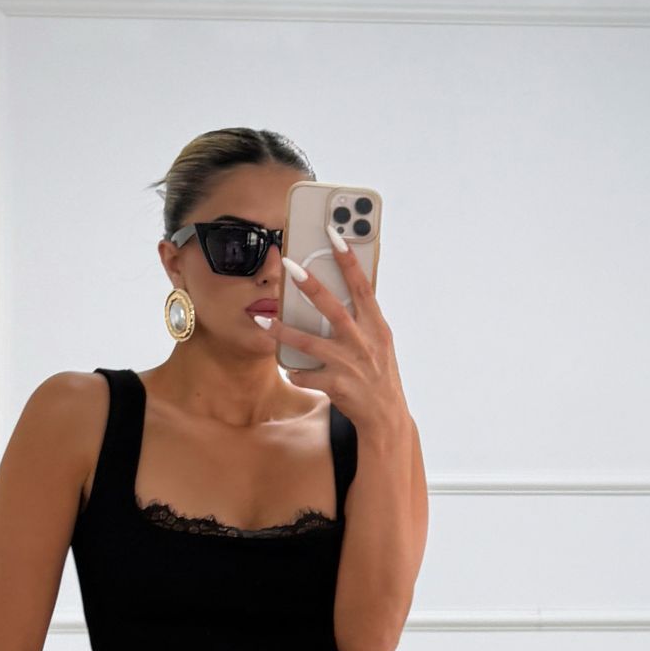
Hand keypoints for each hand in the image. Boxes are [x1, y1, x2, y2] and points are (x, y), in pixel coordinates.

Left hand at [257, 230, 405, 435]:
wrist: (385, 417)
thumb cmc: (379, 374)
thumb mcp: (379, 342)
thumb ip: (362, 319)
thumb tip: (342, 292)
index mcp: (376, 326)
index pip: (363, 285)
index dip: (348, 259)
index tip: (334, 233)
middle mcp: (363, 341)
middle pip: (332, 308)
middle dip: (310, 285)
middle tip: (289, 265)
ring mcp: (349, 364)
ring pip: (309, 342)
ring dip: (283, 330)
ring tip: (264, 320)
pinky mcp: (336, 385)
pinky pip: (305, 374)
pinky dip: (295, 371)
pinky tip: (290, 369)